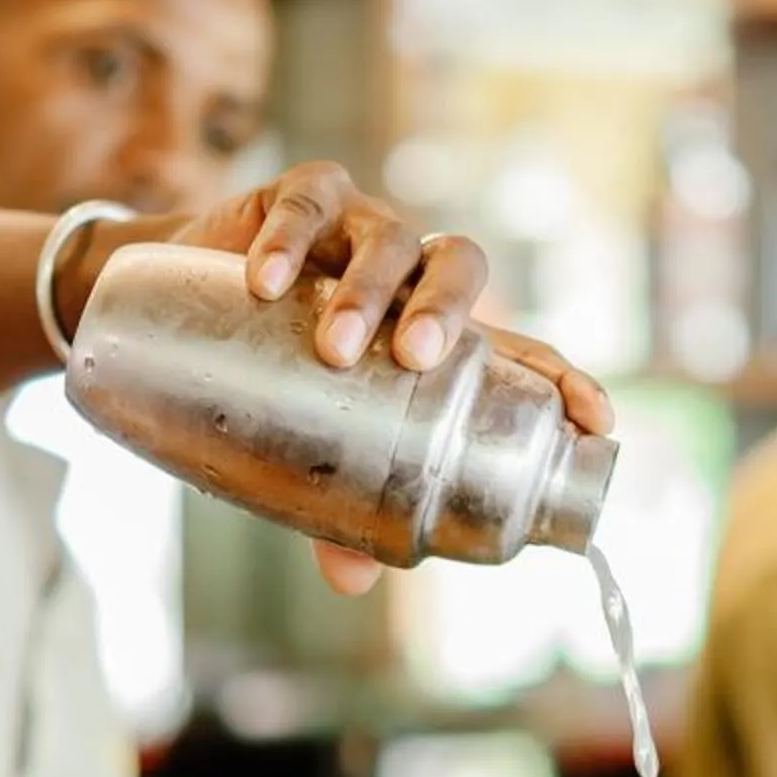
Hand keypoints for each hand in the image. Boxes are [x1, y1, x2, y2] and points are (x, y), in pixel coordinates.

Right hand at [177, 163, 615, 596]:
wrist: (182, 305)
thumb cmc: (277, 381)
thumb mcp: (313, 445)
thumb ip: (342, 508)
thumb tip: (351, 583)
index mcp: (438, 339)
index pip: (517, 353)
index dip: (561, 378)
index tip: (595, 418)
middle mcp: (412, 277)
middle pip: (461, 270)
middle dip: (447, 312)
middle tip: (417, 358)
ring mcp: (359, 228)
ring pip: (390, 240)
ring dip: (367, 292)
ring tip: (334, 347)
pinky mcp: (299, 193)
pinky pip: (306, 202)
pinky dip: (288, 240)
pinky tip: (264, 283)